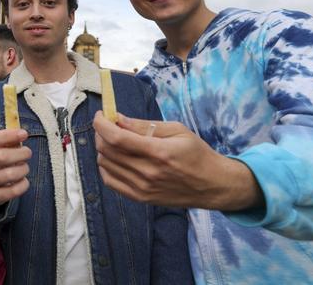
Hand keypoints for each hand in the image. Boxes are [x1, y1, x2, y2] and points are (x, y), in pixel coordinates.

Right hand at [0, 129, 30, 206]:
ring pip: (8, 174)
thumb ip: (9, 139)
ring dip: (23, 169)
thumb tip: (22, 134)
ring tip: (24, 167)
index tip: (24, 134)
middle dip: (20, 154)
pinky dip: (23, 184)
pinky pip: (12, 191)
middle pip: (0, 157)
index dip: (8, 136)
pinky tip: (23, 180)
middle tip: (27, 153)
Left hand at [94, 111, 262, 210]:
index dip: (101, 124)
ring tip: (115, 141)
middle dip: (101, 133)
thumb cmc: (196, 154)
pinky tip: (116, 158)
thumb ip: (144, 125)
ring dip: (103, 149)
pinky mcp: (140, 198)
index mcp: (158, 152)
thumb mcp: (176, 130)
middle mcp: (148, 172)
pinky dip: (106, 166)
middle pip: (107, 150)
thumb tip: (118, 119)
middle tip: (108, 125)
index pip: (116, 138)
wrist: (213, 185)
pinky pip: (110, 181)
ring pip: (105, 164)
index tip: (100, 115)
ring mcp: (142, 188)